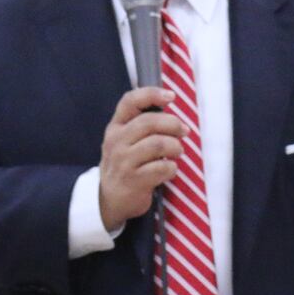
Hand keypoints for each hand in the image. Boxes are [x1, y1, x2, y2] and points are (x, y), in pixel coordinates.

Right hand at [99, 87, 186, 230]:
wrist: (109, 200)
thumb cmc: (125, 165)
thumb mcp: (124, 141)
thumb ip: (141, 126)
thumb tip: (174, 116)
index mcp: (115, 127)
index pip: (130, 101)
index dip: (151, 94)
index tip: (171, 96)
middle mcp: (116, 142)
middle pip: (149, 122)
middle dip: (173, 124)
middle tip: (184, 131)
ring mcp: (123, 162)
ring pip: (158, 144)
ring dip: (175, 147)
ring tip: (177, 152)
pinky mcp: (133, 181)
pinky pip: (161, 168)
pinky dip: (172, 168)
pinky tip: (170, 170)